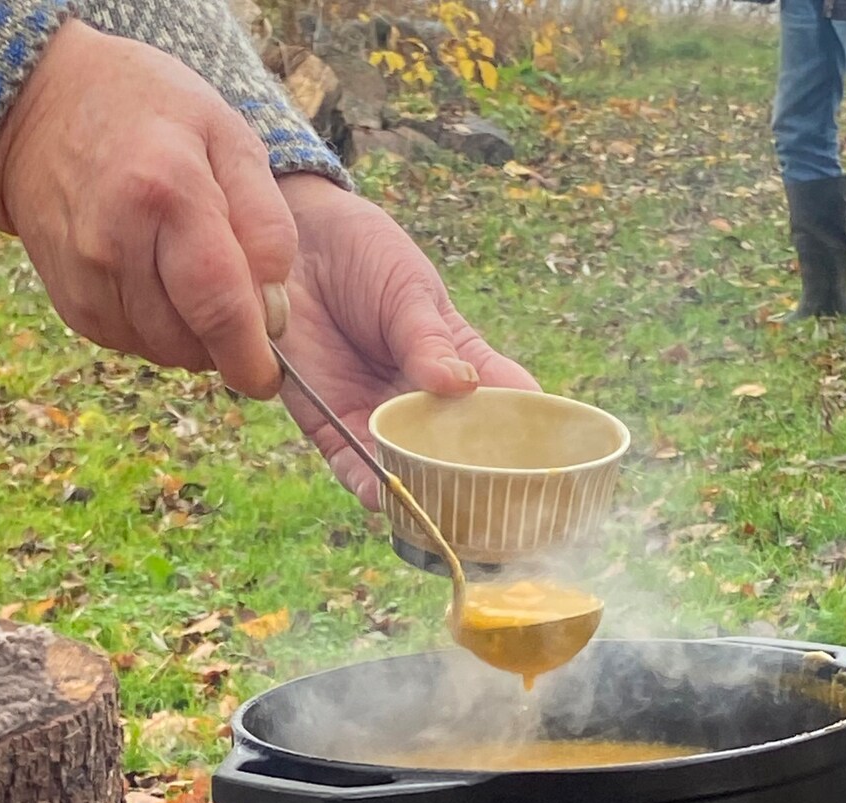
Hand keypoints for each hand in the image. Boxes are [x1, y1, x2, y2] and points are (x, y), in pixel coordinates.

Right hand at [0, 19, 294, 398]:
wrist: (40, 106)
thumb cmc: (153, 115)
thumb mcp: (227, 134)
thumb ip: (267, 220)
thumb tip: (276, 309)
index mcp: (168, 193)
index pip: (220, 307)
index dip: (252, 356)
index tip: (270, 371)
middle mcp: (117, 243)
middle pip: (195, 342)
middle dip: (229, 342)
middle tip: (239, 300)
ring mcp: (87, 279)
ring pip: (168, 351)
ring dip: (195, 336)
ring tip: (192, 276)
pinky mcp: (72, 304)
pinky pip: (137, 345)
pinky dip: (161, 330)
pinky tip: (158, 280)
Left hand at [275, 174, 538, 505]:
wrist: (293, 246)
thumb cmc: (364, 256)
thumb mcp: (409, 291)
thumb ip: (429, 341)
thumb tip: (463, 385)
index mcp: (460, 366)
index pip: (506, 407)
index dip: (531, 436)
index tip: (552, 463)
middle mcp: (425, 404)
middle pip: (460, 455)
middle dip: (478, 483)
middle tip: (498, 506)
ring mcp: (380, 418)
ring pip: (412, 472)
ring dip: (426, 493)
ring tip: (446, 513)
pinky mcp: (332, 426)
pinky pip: (354, 469)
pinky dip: (371, 487)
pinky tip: (387, 498)